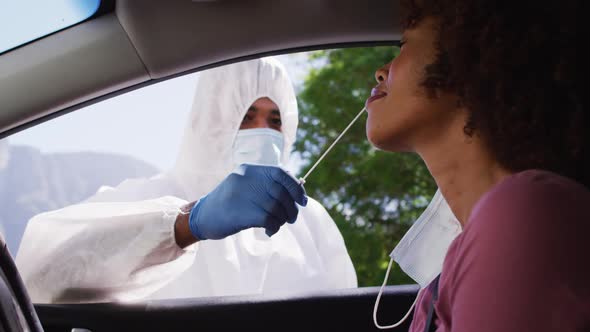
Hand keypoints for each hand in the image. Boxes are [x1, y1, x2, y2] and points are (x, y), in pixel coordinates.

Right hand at [188, 164, 307, 239]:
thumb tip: (296, 192)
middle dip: (291, 207)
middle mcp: (246, 179)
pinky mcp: (241, 212)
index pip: (281, 173)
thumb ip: (266, 186)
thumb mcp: (244, 187)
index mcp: (249, 170)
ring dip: (282, 219)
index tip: (302, 201)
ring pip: (277, 207)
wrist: (201, 217)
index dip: (295, 187)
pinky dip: (274, 226)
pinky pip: (269, 219)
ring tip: (276, 225)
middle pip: (281, 192)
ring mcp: (243, 194)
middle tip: (292, 218)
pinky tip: (269, 230)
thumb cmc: (228, 204)